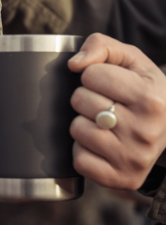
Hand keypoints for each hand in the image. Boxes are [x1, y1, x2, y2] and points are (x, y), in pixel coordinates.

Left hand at [68, 33, 165, 190]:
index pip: (90, 74)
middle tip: (108, 104)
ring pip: (76, 129)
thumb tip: (75, 64)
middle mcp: (145, 130)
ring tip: (106, 124)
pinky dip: (83, 151)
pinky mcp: (122, 178)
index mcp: (150, 97)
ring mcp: (134, 157)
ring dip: (84, 123)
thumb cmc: (144, 90)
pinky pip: (79, 160)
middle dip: (87, 98)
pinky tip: (102, 145)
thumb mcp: (131, 59)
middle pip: (80, 100)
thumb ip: (101, 45)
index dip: (94, 76)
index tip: (110, 84)